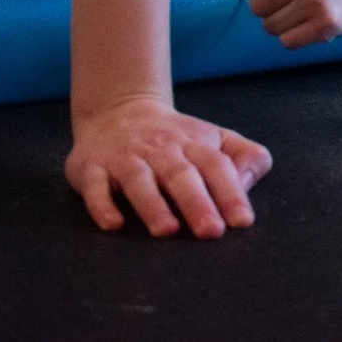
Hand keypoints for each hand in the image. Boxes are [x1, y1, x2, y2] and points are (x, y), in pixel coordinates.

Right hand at [65, 95, 270, 236]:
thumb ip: (245, 157)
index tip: (242, 221)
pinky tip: (113, 224)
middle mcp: (160, 150)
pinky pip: (95, 186)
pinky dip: (102, 205)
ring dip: (153, 205)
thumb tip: (249, 184)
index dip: (230, 192)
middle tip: (210, 231)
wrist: (119, 110)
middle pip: (180, 174)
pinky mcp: (92, 167)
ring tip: (167, 230)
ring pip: (139, 180)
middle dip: (196, 203)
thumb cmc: (177, 139)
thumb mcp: (216, 139)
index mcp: (194, 144)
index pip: (216, 166)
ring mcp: (125, 158)